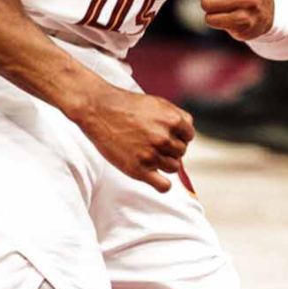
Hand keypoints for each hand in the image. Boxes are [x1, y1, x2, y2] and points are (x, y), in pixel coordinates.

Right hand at [78, 85, 193, 192]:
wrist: (98, 109)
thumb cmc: (126, 105)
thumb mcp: (158, 103)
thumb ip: (176, 117)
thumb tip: (188, 134)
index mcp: (172, 121)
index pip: (189, 136)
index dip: (178, 135)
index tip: (164, 134)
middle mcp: (164, 138)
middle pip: (181, 152)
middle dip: (170, 148)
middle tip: (151, 143)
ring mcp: (151, 155)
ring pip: (173, 167)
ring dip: (164, 162)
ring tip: (147, 153)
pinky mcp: (138, 169)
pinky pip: (163, 185)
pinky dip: (162, 185)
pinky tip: (154, 176)